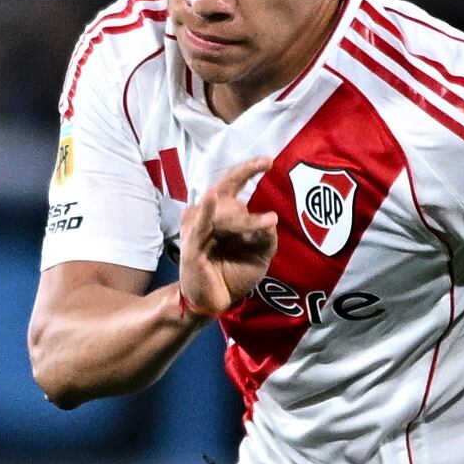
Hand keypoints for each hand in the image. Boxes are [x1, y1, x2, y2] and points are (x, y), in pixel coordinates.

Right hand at [178, 155, 278, 319]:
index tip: (268, 161)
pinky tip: (211, 199)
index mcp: (220, 215)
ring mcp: (196, 230)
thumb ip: (266, 237)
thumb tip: (271, 219)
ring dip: (243, 220)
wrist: (215, 302)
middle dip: (246, 187)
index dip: (247, 170)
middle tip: (268, 191)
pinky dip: (206, 212)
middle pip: (227, 195)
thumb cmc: (234, 275)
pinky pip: (200, 227)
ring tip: (265, 225)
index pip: (230, 184)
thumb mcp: (260, 254)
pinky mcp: (192, 246)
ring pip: (222, 213)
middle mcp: (205, 217)